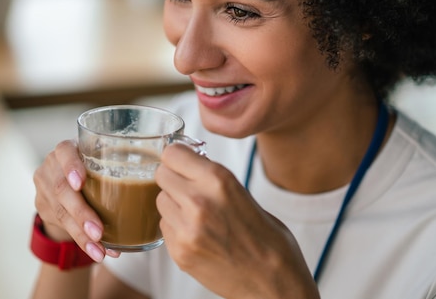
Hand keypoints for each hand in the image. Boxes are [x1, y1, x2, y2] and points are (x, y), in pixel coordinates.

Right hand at [32, 139, 118, 262]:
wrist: (67, 183)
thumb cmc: (95, 166)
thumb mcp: (101, 157)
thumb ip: (119, 159)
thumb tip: (159, 169)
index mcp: (67, 149)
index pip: (64, 152)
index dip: (71, 167)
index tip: (81, 183)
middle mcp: (52, 166)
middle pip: (61, 189)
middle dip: (81, 212)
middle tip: (97, 230)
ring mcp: (45, 188)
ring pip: (61, 213)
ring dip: (82, 234)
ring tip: (100, 248)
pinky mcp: (45, 208)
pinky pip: (63, 227)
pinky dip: (83, 242)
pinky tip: (97, 251)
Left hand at [155, 145, 318, 298]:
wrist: (274, 282)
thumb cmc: (267, 237)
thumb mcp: (243, 192)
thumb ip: (212, 178)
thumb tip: (188, 164)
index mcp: (218, 180)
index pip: (172, 153)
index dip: (177, 158)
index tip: (183, 163)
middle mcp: (198, 201)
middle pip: (161, 175)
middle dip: (173, 179)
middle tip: (188, 188)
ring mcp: (186, 229)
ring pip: (160, 201)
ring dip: (173, 204)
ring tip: (196, 215)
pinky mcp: (180, 252)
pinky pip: (165, 227)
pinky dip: (176, 228)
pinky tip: (198, 235)